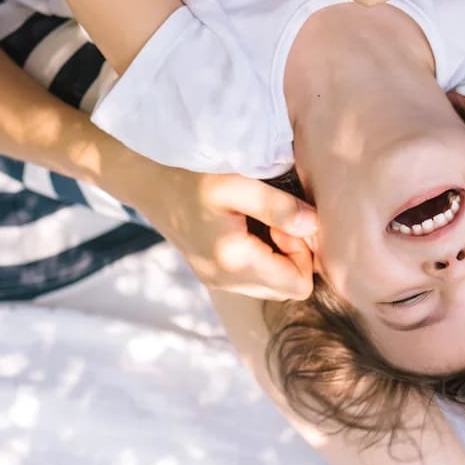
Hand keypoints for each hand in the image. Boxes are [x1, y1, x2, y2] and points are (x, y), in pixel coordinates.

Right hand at [137, 165, 316, 300]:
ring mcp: (217, 282)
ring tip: (259, 222)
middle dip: (292, 255)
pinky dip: (260, 257)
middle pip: (287, 289)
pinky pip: (253, 279)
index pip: (298, 286)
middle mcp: (226, 282)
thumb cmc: (193, 176)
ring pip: (271, 286)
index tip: (287, 222)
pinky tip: (247, 229)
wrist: (150, 182)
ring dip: (277, 256)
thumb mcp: (238, 183)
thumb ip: (279, 207)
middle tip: (275, 219)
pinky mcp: (212, 275)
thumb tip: (314, 227)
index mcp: (235, 263)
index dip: (304, 253)